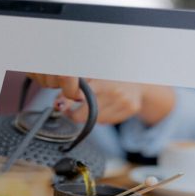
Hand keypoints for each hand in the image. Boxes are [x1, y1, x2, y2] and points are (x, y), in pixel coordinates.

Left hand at [29, 75, 176, 126]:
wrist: (136, 74)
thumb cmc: (108, 74)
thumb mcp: (90, 75)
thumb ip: (73, 87)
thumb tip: (58, 104)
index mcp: (102, 79)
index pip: (80, 98)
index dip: (68, 105)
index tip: (62, 107)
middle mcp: (115, 90)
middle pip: (87, 114)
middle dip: (75, 114)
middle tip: (70, 110)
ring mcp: (125, 100)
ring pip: (97, 120)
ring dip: (89, 116)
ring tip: (89, 105)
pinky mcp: (132, 108)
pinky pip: (108, 121)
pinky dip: (102, 117)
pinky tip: (105, 106)